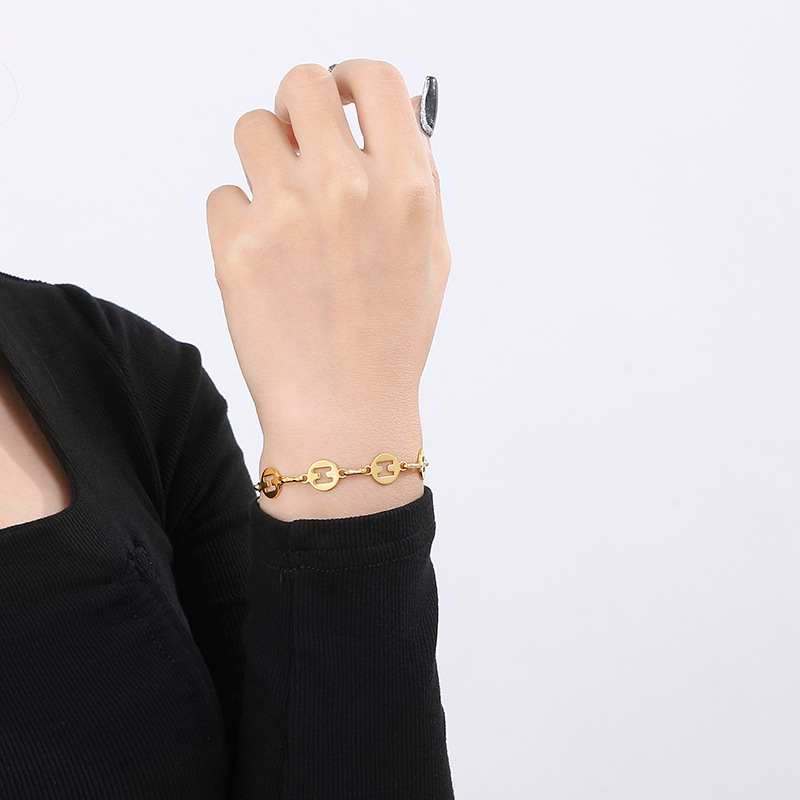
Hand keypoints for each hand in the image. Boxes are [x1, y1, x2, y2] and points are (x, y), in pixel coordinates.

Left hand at [206, 59, 449, 517]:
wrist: (345, 413)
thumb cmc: (391, 339)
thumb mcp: (430, 255)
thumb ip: (417, 178)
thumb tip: (395, 113)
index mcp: (404, 187)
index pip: (371, 78)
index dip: (352, 79)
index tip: (342, 96)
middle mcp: (346, 189)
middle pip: (300, 84)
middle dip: (299, 106)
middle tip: (300, 140)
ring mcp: (286, 215)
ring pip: (251, 129)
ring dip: (265, 158)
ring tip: (282, 210)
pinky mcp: (236, 247)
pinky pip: (223, 194)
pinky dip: (240, 219)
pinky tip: (265, 261)